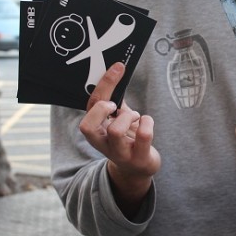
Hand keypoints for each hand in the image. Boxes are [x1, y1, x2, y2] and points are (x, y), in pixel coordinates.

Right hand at [79, 62, 160, 216]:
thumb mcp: (116, 119)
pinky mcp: (139, 159)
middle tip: (116, 106)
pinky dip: (147, 122)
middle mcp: (102, 143)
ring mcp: (120, 153)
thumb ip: (113, 100)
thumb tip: (116, 71)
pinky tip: (146, 122)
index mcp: (95, 129)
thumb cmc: (127, 137)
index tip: (118, 68)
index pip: (90, 106)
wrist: (138, 168)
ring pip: (116, 131)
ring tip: (134, 117)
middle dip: (103, 109)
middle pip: (88, 126)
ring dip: (128, 116)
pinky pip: (143, 136)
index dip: (104, 85)